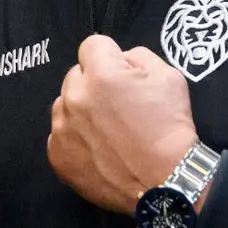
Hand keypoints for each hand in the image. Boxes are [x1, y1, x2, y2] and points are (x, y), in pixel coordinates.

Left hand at [48, 35, 196, 213]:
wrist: (167, 182)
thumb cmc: (170, 129)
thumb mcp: (169, 77)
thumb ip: (138, 56)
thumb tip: (121, 57)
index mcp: (101, 73)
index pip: (92, 45)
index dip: (110, 57)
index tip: (121, 74)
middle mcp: (75, 96)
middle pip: (76, 74)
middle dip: (94, 83)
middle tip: (118, 105)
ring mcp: (62, 127)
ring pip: (65, 104)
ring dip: (82, 110)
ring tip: (109, 130)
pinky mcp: (57, 154)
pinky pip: (60, 134)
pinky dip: (75, 138)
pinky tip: (98, 149)